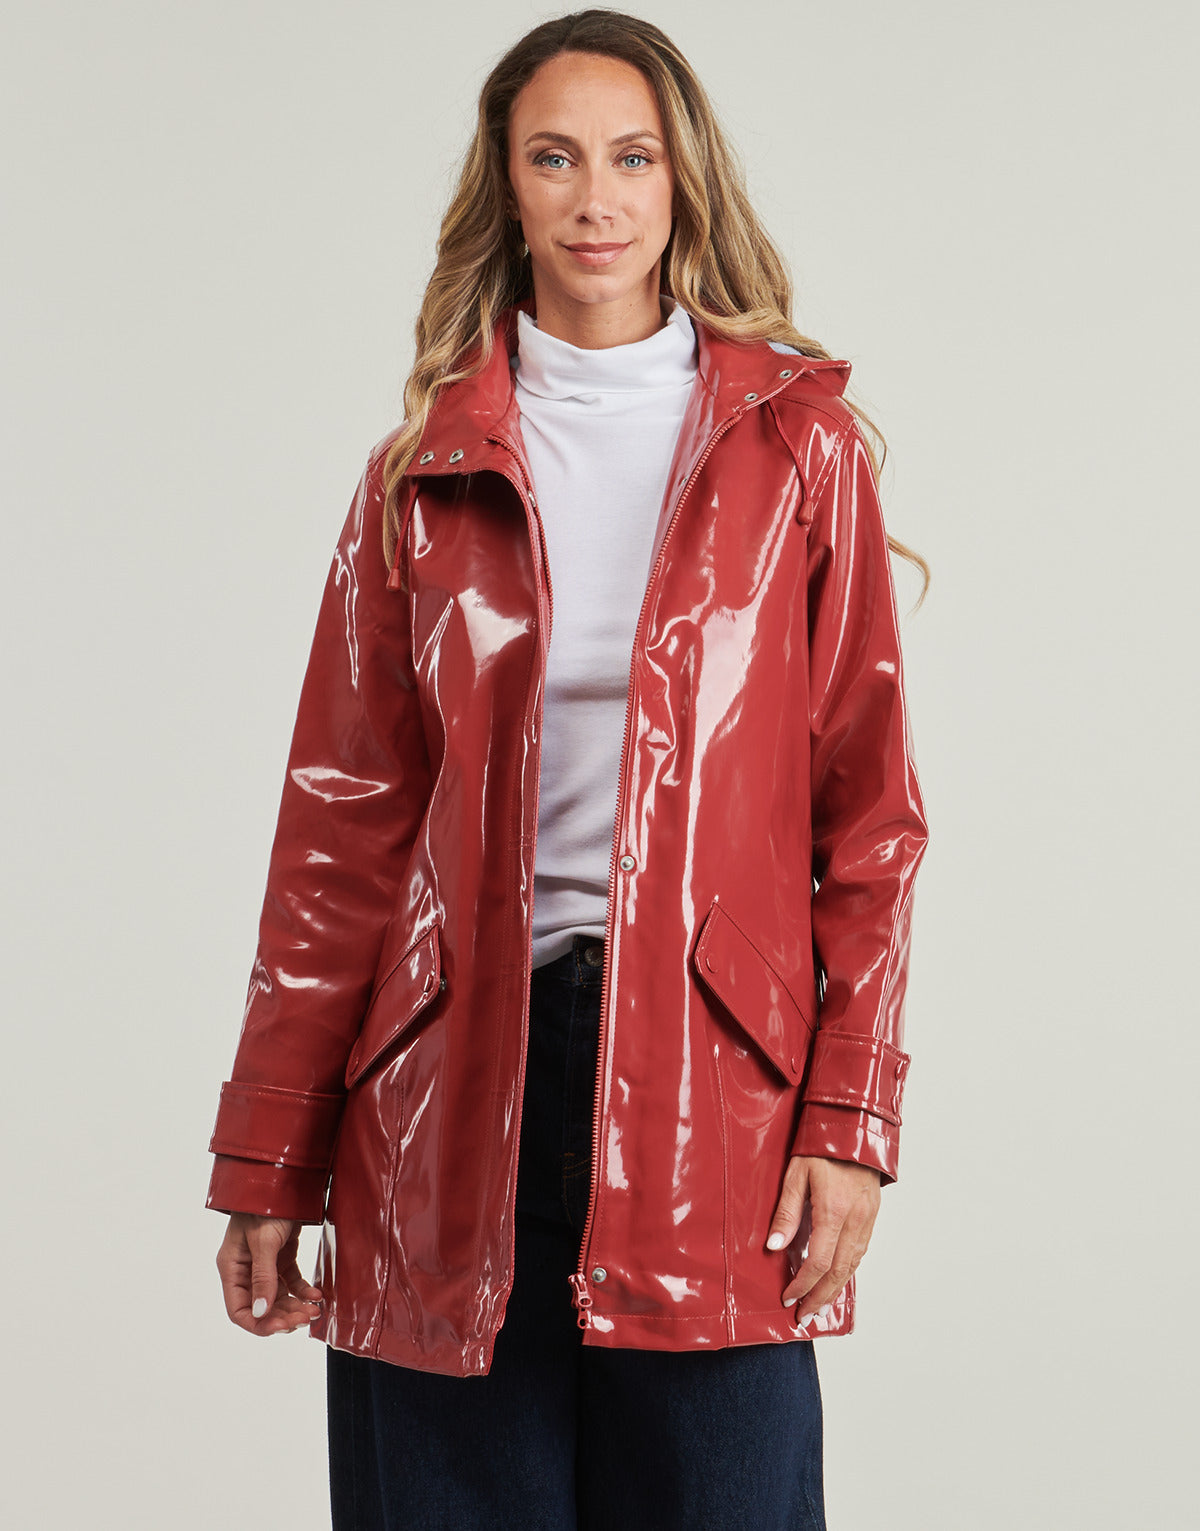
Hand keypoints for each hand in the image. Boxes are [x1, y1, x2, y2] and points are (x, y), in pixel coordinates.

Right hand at [215, 1212, 323, 1335]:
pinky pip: (291, 1281)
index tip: (281, 1327)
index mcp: (232, 1267)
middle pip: (262, 1306)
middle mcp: (246, 1269)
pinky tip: (316, 1295)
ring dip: (295, 1306)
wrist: (283, 1177)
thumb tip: (262, 1312)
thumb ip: (263, 1277)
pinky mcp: (282, 1254)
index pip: (239, 1309)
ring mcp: (264, 1262)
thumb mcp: (264, 1241)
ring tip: (314, 1310)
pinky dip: (303, 1290)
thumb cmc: (266, 1204)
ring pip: (278, 1296)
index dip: (259, 1323)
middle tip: (305, 1318)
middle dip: (283, 1315)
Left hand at [766, 1156, 881, 1319]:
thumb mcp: (796, 1174)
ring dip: (835, 1289)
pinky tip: (838, 1278)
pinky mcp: (872, 1214)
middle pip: (838, 1271)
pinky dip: (848, 1270)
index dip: (803, 1284)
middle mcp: (855, 1219)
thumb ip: (786, 1212)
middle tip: (805, 1316)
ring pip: (853, 1264)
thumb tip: (774, 1247)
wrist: (854, 1126)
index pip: (818, 1261)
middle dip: (820, 1297)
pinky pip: (861, 1251)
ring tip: (820, 1306)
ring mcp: (867, 1218)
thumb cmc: (821, 1146)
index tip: (788, 1297)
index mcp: (833, 1211)